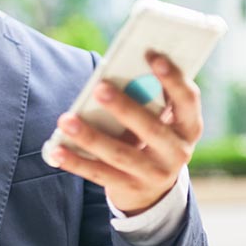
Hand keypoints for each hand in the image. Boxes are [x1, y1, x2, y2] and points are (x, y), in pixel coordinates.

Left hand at [52, 52, 201, 214]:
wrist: (154, 191)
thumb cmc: (152, 136)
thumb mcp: (161, 120)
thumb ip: (147, 99)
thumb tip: (112, 74)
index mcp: (189, 127)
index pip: (187, 99)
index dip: (173, 78)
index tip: (152, 54)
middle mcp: (177, 152)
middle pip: (151, 129)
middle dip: (124, 108)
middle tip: (99, 88)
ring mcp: (154, 174)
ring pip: (119, 154)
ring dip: (90, 136)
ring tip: (66, 120)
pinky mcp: (129, 188)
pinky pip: (99, 174)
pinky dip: (75, 161)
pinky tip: (56, 150)